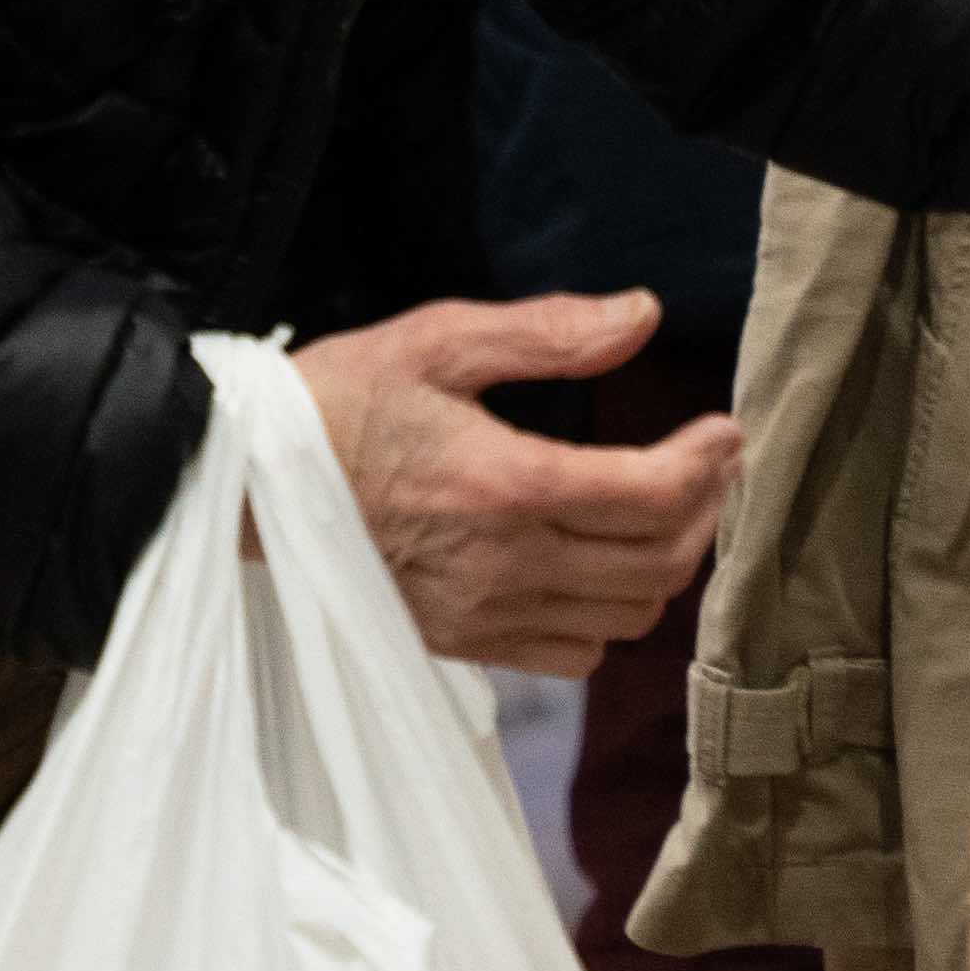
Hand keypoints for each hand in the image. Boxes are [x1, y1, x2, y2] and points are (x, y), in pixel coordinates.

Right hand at [292, 291, 735, 676]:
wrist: (244, 484)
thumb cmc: (339, 401)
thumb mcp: (438, 339)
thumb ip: (549, 332)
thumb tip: (642, 315)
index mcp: (504, 483)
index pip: (649, 495)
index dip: (706, 464)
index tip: (725, 431)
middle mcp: (504, 563)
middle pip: (655, 564)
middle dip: (702, 513)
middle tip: (707, 466)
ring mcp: (483, 614)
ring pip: (626, 617)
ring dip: (662, 568)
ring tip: (660, 515)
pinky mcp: (461, 642)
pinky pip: (573, 655)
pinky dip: (607, 618)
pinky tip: (595, 569)